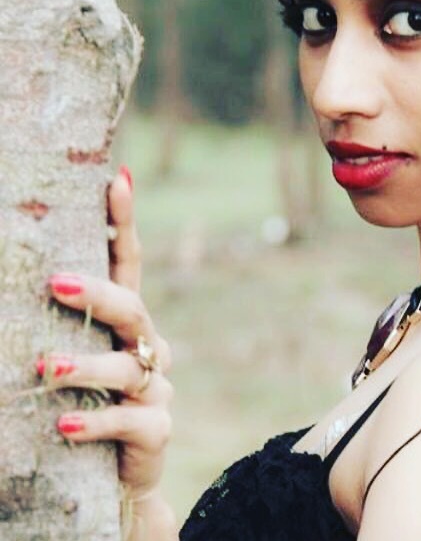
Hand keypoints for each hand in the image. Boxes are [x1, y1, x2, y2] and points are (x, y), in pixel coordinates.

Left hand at [37, 166, 175, 535]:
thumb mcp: (72, 361)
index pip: (130, 263)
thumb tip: (23, 281)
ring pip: (128, 366)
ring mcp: (156, 388)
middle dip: (98, 294)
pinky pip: (131, 420)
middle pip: (133, 309)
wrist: (115, 480)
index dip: (125, 222)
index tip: (116, 180)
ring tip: (46, 368)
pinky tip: (63, 423)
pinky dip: (96, 420)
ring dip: (86, 365)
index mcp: (127, 322)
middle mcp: (148, 346)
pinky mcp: (157, 430)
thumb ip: (53, 329)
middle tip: (55, 284)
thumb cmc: (83, 407)